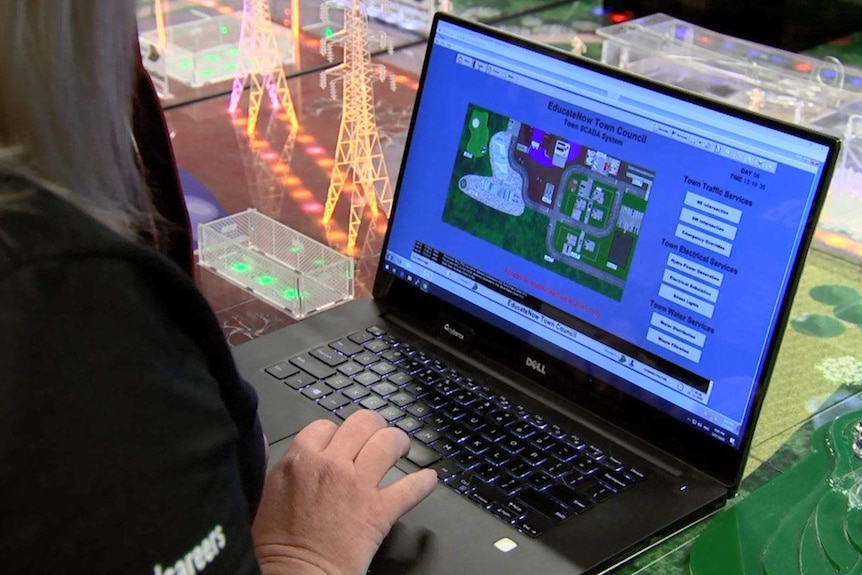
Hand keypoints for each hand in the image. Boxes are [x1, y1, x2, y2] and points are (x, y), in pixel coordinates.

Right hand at [251, 409, 437, 574]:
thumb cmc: (275, 545)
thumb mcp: (261, 494)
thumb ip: (271, 462)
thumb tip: (265, 439)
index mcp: (300, 460)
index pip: (326, 426)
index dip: (336, 432)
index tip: (342, 440)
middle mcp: (331, 465)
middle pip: (362, 423)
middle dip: (373, 425)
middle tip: (378, 433)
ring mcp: (357, 485)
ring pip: (388, 443)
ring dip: (398, 442)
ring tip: (401, 445)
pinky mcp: (379, 510)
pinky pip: (410, 487)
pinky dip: (423, 483)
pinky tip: (428, 479)